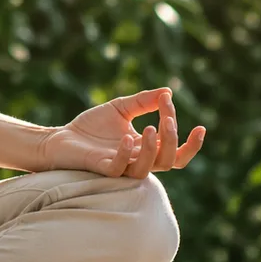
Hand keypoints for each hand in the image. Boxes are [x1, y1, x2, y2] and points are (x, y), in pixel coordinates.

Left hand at [37, 88, 205, 178]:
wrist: (60, 138)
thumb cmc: (91, 127)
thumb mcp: (121, 108)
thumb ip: (143, 101)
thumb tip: (168, 92)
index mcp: (146, 148)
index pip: (176, 151)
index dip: (191, 143)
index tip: (199, 125)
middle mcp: (137, 160)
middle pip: (169, 161)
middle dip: (173, 139)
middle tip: (167, 118)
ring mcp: (121, 166)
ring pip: (147, 169)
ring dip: (152, 149)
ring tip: (150, 127)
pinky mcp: (102, 168)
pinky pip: (119, 169)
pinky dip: (126, 154)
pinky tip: (126, 138)